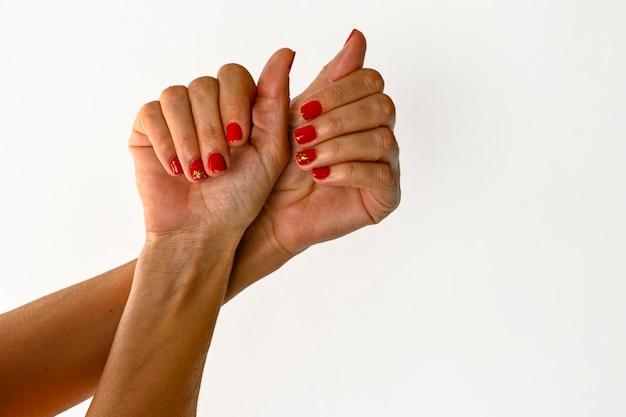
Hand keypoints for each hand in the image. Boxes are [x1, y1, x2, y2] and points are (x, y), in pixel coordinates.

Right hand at [128, 49, 294, 240]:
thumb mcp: (270, 152)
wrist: (203, 232)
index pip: (233, 75)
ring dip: (189, 139)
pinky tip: (176, 168)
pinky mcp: (147, 129)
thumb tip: (286, 51)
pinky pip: (150, 113)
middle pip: (204, 85)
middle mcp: (206, 106)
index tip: (240, 140)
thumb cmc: (241, 197)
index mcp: (238, 107)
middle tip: (218, 167)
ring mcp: (176, 116)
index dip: (235, 102)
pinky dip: (165, 142)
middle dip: (212, 129)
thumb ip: (275, 102)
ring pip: (176, 96)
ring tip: (198, 174)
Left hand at [228, 30, 399, 294]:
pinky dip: (348, 171)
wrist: (272, 211)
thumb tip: (358, 36)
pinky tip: (322, 176)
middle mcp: (379, 132)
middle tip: (303, 135)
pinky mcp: (386, 195)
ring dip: (338, 146)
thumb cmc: (283, 164)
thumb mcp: (301, 115)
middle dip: (337, 118)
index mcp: (360, 109)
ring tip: (307, 160)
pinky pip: (381, 174)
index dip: (339, 91)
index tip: (305, 108)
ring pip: (381, 138)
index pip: (371, 81)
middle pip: (381, 105)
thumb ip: (330, 78)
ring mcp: (386, 164)